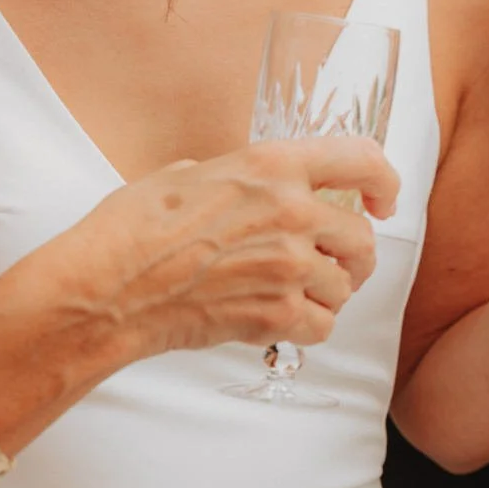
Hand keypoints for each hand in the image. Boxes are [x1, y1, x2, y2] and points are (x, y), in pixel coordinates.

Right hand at [36, 137, 399, 358]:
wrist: (104, 289)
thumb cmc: (131, 230)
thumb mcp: (186, 173)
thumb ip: (238, 177)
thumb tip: (252, 188)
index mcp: (272, 166)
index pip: (363, 160)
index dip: (384, 182)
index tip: (383, 200)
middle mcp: (292, 212)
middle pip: (362, 237)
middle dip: (351, 253)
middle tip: (331, 262)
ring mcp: (289, 265)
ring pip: (347, 284)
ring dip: (327, 292)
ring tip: (291, 292)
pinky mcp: (278, 313)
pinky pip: (324, 325)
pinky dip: (307, 326)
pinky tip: (277, 318)